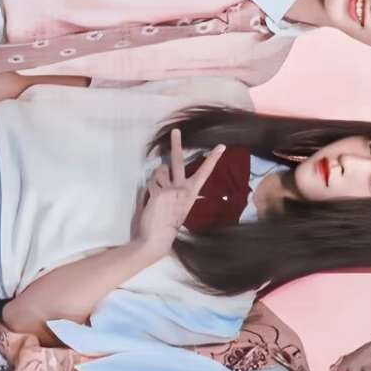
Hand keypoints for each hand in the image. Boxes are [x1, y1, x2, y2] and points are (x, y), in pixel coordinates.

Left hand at [134, 131, 225, 257]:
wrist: (156, 240)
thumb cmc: (167, 225)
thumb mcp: (178, 206)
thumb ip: (175, 189)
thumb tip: (165, 171)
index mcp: (191, 194)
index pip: (204, 173)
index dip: (213, 159)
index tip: (221, 146)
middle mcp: (183, 190)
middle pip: (179, 161)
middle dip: (176, 143)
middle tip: (175, 130)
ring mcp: (172, 190)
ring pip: (159, 171)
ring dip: (156, 179)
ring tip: (158, 194)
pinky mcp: (159, 192)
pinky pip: (151, 182)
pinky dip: (149, 189)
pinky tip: (152, 202)